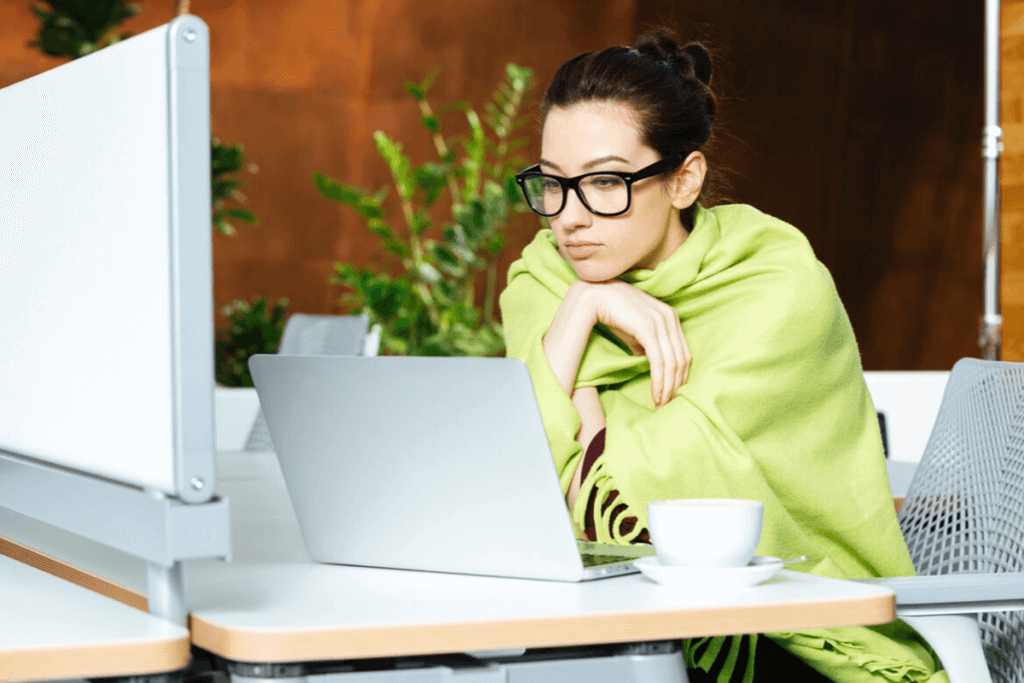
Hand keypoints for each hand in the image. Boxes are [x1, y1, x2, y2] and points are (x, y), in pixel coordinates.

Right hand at [581, 280, 690, 407]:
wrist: (594, 296)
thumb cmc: (612, 313)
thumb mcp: (634, 331)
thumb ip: (645, 345)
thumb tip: (648, 361)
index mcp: (671, 317)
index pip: (684, 353)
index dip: (681, 376)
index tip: (674, 394)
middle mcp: (670, 318)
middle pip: (681, 361)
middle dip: (676, 387)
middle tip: (670, 406)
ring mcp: (661, 322)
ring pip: (672, 364)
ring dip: (668, 389)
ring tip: (662, 405)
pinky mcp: (648, 329)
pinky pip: (659, 362)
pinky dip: (659, 382)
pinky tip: (656, 396)